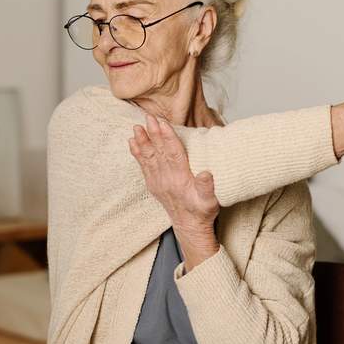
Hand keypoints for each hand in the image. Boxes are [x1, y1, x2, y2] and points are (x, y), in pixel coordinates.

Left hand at [128, 113, 219, 230]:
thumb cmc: (202, 211)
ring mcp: (158, 182)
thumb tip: (206, 173)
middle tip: (148, 117)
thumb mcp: (210, 201)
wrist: (189, 226)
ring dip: (142, 141)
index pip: (173, 154)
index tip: (162, 123)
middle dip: (153, 134)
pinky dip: (137, 153)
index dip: (167, 138)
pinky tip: (132, 142)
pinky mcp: (153, 184)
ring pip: (148, 158)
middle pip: (159, 152)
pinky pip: (143, 166)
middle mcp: (167, 179)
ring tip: (136, 127)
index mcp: (181, 180)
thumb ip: (207, 187)